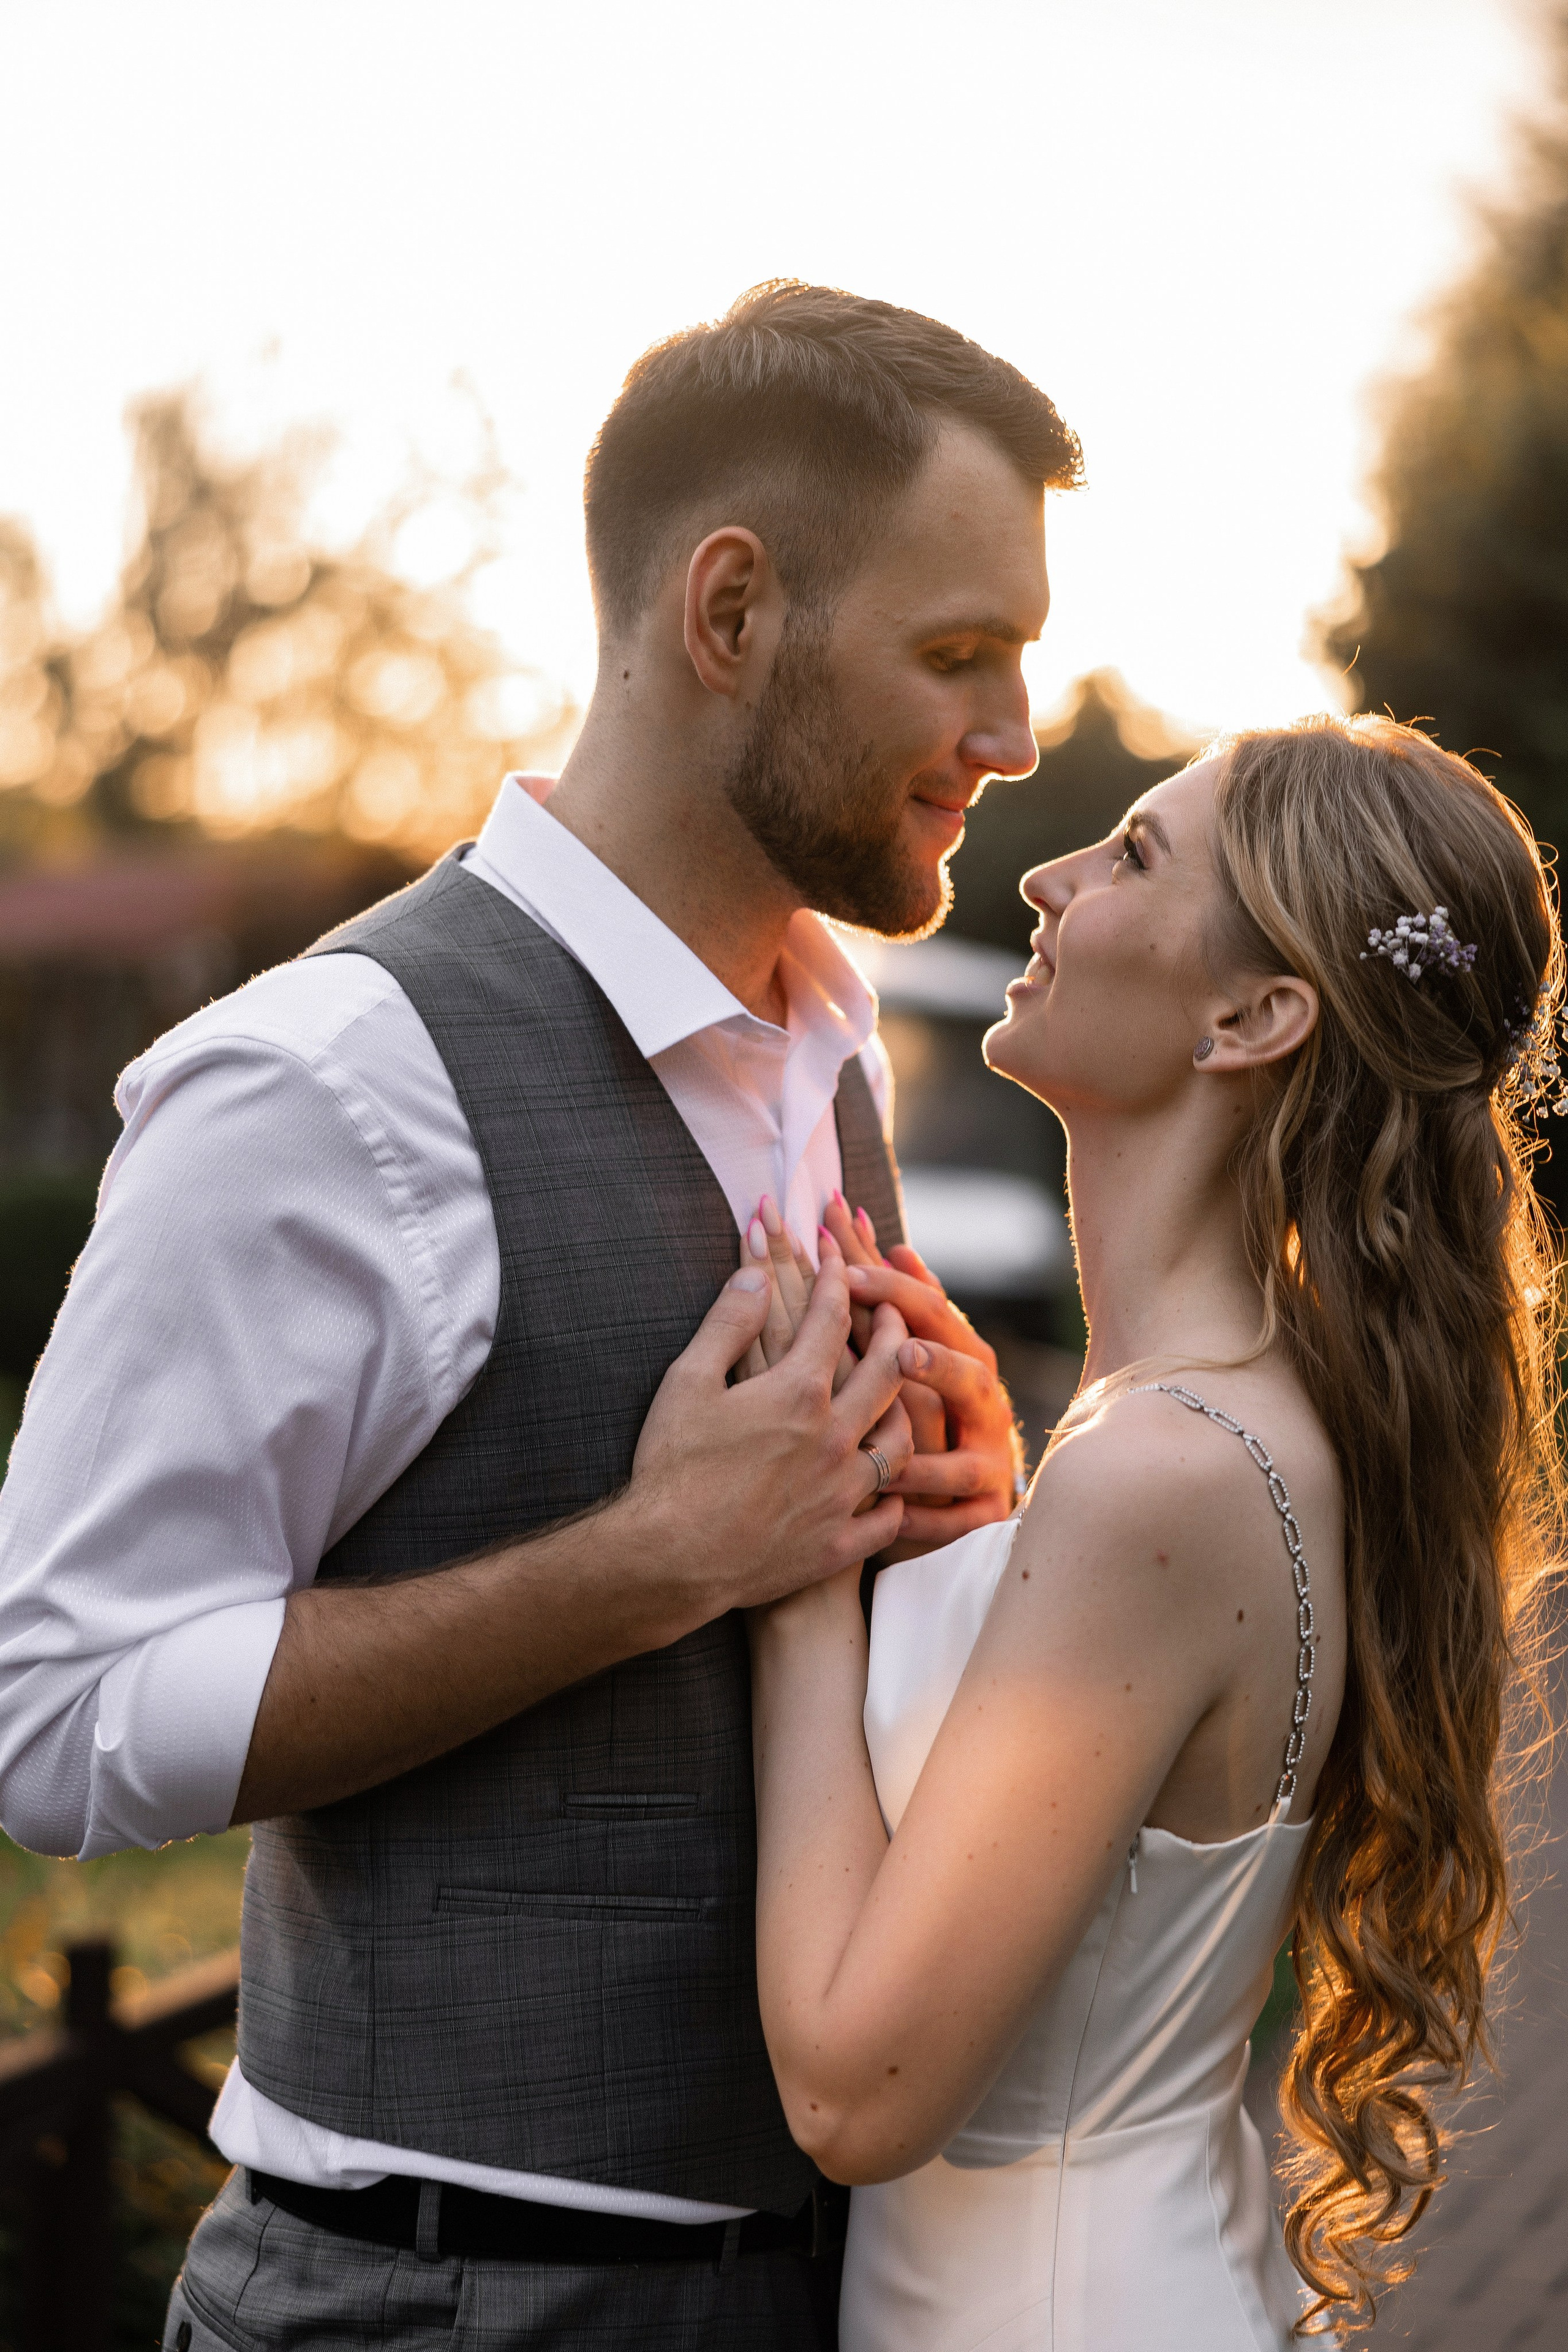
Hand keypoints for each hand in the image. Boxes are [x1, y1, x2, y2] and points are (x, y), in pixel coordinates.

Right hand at [629, 1259, 913, 1612]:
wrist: (669, 1560)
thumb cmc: (672, 1468)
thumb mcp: (688, 1382)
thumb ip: (728, 1323)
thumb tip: (756, 1275)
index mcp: (798, 1393)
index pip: (832, 1320)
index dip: (834, 1281)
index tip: (835, 1258)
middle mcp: (834, 1439)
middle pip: (888, 1372)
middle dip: (894, 1330)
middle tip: (895, 1309)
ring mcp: (841, 1494)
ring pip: (900, 1442)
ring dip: (905, 1410)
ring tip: (900, 1397)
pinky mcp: (837, 1543)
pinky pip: (887, 1517)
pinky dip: (893, 1497)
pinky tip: (889, 1489)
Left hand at [840, 1259, 1023, 1551]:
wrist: (952, 1497)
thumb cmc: (924, 1409)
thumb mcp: (916, 1352)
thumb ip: (902, 1301)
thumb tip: (889, 1241)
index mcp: (962, 1357)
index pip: (931, 1313)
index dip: (891, 1289)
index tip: (846, 1268)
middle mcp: (983, 1406)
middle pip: (967, 1376)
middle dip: (935, 1360)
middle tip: (900, 1350)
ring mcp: (986, 1463)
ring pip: (965, 1456)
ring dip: (927, 1454)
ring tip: (893, 1451)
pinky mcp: (981, 1516)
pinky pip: (956, 1521)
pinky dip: (925, 1518)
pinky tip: (891, 1512)